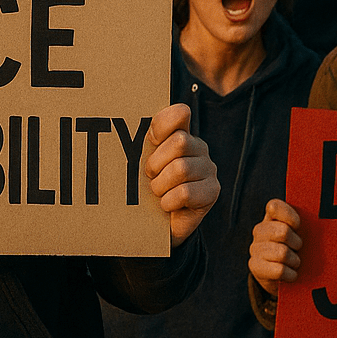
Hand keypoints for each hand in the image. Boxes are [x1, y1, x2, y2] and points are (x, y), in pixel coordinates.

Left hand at [144, 103, 218, 247]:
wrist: (157, 223)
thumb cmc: (145, 187)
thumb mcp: (139, 162)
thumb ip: (138, 143)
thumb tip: (124, 120)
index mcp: (180, 133)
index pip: (179, 114)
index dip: (162, 125)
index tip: (150, 140)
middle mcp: (198, 147)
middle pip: (179, 142)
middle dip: (156, 163)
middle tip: (150, 176)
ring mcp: (208, 168)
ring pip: (181, 168)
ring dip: (160, 185)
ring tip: (158, 192)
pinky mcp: (213, 191)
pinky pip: (185, 192)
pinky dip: (169, 201)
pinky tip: (167, 204)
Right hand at [249, 198, 303, 296]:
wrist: (278, 277)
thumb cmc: (294, 251)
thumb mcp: (298, 235)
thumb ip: (304, 225)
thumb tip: (326, 223)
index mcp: (271, 218)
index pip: (274, 206)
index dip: (290, 217)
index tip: (298, 226)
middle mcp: (260, 230)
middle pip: (283, 232)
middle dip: (296, 243)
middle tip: (297, 249)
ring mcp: (255, 248)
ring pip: (282, 253)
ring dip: (294, 261)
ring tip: (294, 262)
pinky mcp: (255, 267)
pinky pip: (279, 270)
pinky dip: (291, 275)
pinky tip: (290, 274)